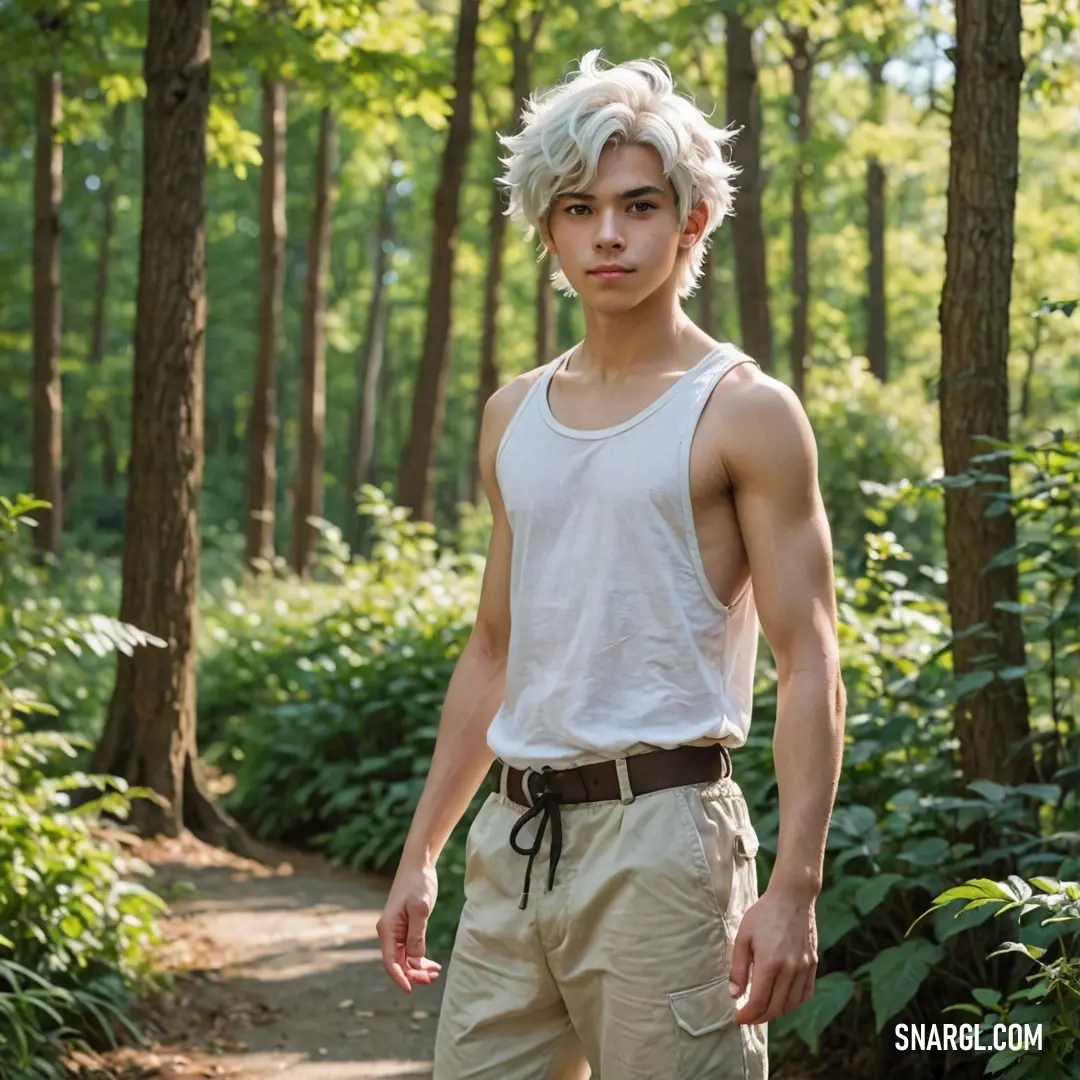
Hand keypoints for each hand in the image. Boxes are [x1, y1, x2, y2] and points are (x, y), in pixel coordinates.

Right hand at [376, 860, 442, 992]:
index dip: (400, 977)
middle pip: (398, 962)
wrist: (419, 864)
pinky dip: (420, 958)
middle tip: (433, 978)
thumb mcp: (420, 910)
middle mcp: (389, 932)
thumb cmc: (417, 883)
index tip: (410, 990)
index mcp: (387, 929)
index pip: (390, 961)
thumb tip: (415, 963)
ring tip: (435, 973)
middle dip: (414, 974)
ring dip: (418, 968)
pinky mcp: (406, 926)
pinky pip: (410, 948)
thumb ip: (417, 936)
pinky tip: (432, 963)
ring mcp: (397, 930)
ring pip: (405, 957)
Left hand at [728, 885, 818, 1024]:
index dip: (747, 1015)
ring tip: (762, 1011)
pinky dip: (793, 1003)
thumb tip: (734, 995)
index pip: (759, 1002)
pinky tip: (782, 1000)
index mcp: (770, 963)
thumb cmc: (763, 914)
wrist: (792, 897)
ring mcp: (804, 968)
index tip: (737, 1019)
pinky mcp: (813, 964)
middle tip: (747, 1017)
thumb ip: (739, 968)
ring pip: (791, 1004)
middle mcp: (790, 969)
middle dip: (759, 1017)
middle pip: (775, 1008)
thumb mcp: (743, 936)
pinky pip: (805, 994)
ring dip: (776, 1013)